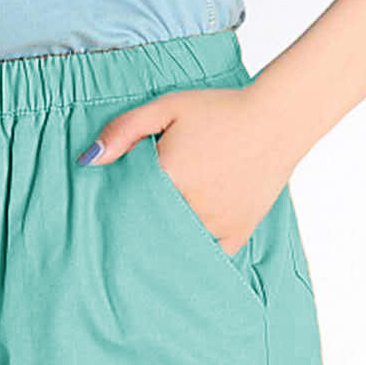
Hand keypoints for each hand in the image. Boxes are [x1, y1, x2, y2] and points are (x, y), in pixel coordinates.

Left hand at [77, 85, 299, 255]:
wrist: (278, 119)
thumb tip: (87, 161)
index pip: (127, 207)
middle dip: (138, 233)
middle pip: (150, 231)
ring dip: (165, 245)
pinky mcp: (236, 234)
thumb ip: (124, 131)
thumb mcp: (167, 107)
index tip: (107, 222)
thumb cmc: (220, 110)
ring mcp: (215, 224)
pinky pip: (207, 257)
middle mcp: (190, 207)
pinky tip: (184, 251)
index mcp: (168, 178)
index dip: (117, 213)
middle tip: (121, 244)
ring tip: (154, 246)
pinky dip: (195, 255)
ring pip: (176, 247)